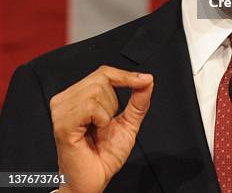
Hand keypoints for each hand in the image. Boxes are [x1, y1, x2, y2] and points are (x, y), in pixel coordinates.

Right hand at [50, 65, 153, 192]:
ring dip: (107, 114)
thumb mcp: (127, 123)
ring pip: (97, 91)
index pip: (103, 72)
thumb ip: (138, 101)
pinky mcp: (62, 123)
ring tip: (98, 131)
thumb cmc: (104, 156)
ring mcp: (61, 110)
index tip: (144, 81)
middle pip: (102, 78)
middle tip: (105, 125)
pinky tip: (93, 133)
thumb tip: (147, 80)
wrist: (93, 181)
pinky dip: (101, 120)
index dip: (125, 75)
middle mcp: (66, 99)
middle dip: (113, 102)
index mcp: (78, 95)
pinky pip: (91, 107)